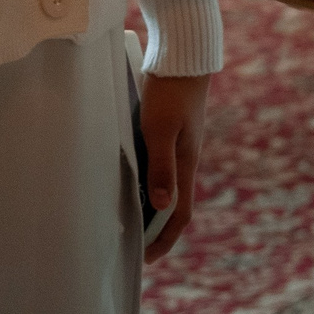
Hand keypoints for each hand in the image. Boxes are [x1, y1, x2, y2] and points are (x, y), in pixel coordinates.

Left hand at [138, 72, 209, 261]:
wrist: (184, 54)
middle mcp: (185, 158)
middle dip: (156, 228)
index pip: (179, 214)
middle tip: (133, 245)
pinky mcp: (169, 129)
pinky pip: (158, 165)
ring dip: (149, 204)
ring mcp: (178, 144)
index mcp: (186, 163)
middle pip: (173, 204)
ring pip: (165, 184)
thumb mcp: (161, 129)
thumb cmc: (171, 91)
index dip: (164, 238)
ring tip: (127, 217)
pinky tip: (129, 177)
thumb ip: (161, 166)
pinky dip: (146, 180)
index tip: (146, 258)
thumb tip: (159, 206)